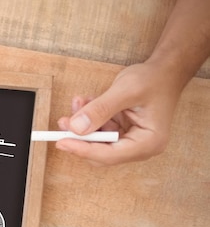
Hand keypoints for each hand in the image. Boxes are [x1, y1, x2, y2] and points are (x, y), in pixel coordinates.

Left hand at [55, 60, 180, 165]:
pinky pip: (99, 129)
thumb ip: (100, 110)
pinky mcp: (122, 132)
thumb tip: (75, 128)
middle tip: (63, 122)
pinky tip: (85, 102)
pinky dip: (89, 117)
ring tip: (77, 102)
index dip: (83, 149)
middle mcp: (140, 146)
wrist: (165, 70)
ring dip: (83, 123)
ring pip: (97, 140)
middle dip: (80, 137)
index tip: (61, 142)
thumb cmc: (153, 79)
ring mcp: (130, 140)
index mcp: (148, 143)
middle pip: (101, 152)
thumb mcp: (125, 91)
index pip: (109, 155)